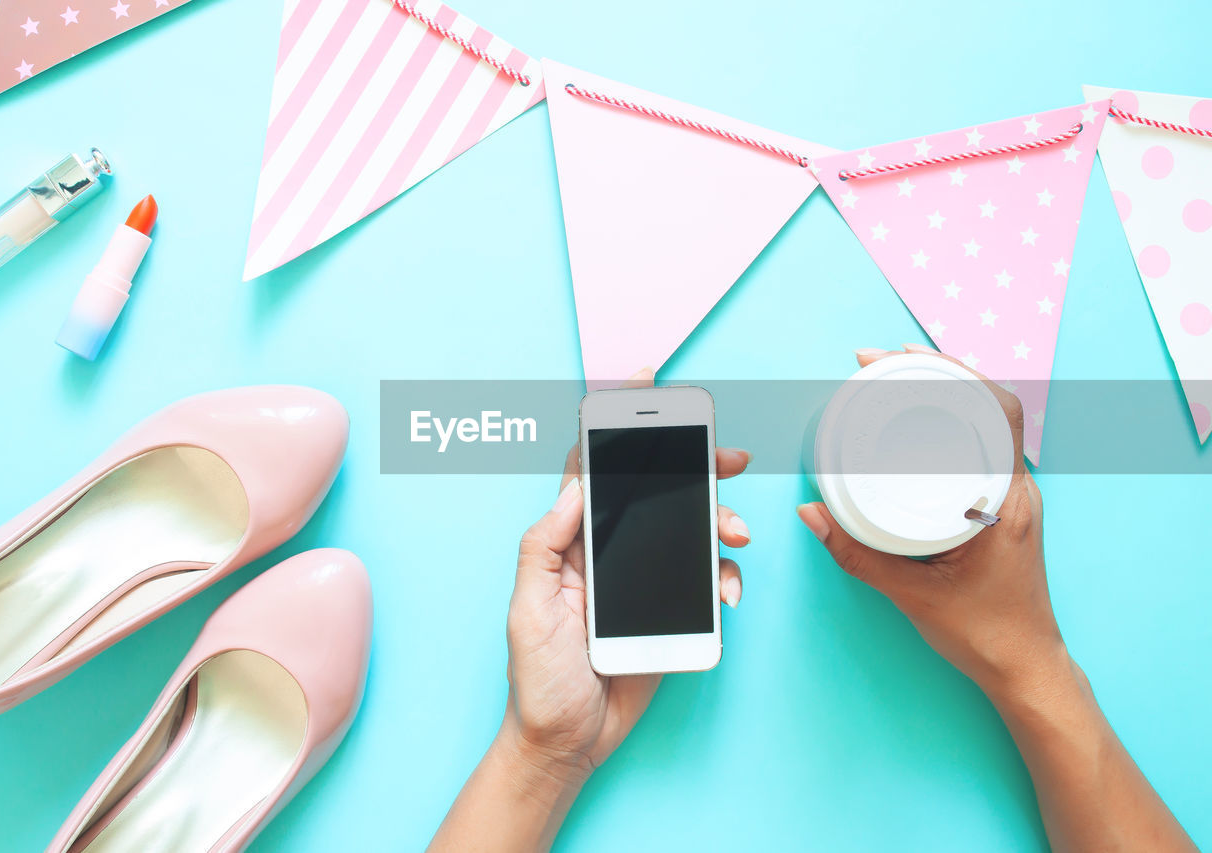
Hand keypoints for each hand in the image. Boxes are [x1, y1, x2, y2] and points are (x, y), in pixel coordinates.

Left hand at [501, 369, 751, 783]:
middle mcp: (609, 552)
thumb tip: (574, 488)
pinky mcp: (669, 611)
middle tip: (730, 455)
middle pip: (655, 492)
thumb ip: (544, 546)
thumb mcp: (527, 609)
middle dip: (696, 466)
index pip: (592, 472)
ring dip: (721, 522)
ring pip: (690, 531)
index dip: (615, 426)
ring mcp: (642, 580)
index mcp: (570, 543)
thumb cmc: (536, 679)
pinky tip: (729, 592)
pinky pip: (705, 581)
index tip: (644, 386)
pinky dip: (725, 579)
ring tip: (738, 533)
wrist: (566, 743)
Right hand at [795, 346, 1196, 852]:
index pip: (995, 410)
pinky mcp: (1004, 507)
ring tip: (892, 379)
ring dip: (943, 394)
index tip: (896, 358)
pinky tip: (915, 423)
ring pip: (986, 423)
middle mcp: (1018, 489)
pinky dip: (948, 424)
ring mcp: (1015, 496)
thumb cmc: (983, 633)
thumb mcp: (911, 594)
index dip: (950, 371)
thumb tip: (811, 513)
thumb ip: (856, 554)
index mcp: (1006, 500)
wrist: (1025, 667)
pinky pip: (980, 446)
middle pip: (988, 404)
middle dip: (934, 371)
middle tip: (879, 361)